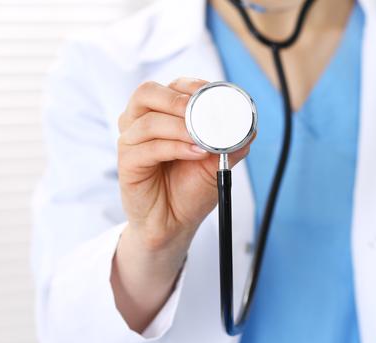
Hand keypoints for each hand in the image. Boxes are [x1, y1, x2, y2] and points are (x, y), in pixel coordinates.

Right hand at [112, 77, 252, 331]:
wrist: (175, 224)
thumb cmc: (191, 189)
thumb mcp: (217, 163)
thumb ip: (231, 144)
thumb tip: (249, 128)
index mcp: (163, 114)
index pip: (173, 86)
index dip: (192, 86)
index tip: (215, 94)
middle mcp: (141, 122)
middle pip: (148, 93)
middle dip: (178, 100)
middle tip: (203, 114)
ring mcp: (131, 141)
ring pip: (148, 121)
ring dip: (180, 127)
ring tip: (204, 141)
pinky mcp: (127, 163)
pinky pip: (147, 148)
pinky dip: (175, 148)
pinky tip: (196, 153)